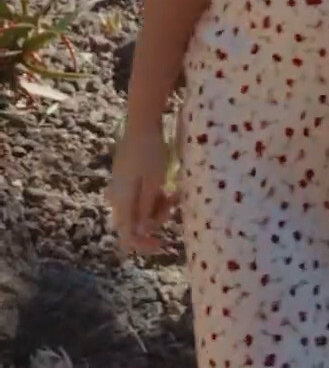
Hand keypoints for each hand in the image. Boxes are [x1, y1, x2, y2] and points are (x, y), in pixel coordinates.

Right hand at [108, 121, 174, 254]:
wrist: (141, 123)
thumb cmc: (150, 153)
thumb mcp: (153, 183)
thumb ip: (146, 209)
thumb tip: (140, 231)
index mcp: (122, 201)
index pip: (127, 236)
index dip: (142, 244)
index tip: (161, 244)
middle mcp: (117, 197)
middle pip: (133, 222)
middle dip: (154, 220)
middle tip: (171, 205)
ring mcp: (120, 186)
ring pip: (138, 208)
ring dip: (156, 206)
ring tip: (173, 194)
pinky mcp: (126, 176)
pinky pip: (139, 194)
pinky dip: (152, 195)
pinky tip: (166, 186)